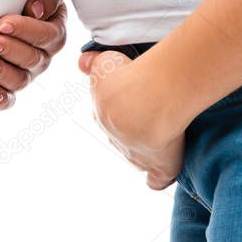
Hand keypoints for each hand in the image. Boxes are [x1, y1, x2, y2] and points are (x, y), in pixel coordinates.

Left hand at [0, 0, 66, 108]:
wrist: (0, 0)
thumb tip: (36, 10)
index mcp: (54, 29)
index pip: (47, 35)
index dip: (25, 31)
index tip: (2, 23)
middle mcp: (43, 54)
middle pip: (33, 59)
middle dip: (10, 50)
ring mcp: (27, 72)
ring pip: (21, 80)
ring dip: (3, 74)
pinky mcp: (9, 85)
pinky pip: (9, 99)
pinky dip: (1, 98)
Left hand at [80, 50, 184, 190]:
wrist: (142, 105)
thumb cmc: (126, 79)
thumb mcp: (104, 62)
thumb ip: (93, 62)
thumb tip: (83, 63)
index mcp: (102, 111)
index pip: (105, 112)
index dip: (117, 105)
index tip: (129, 98)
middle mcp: (115, 135)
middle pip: (119, 133)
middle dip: (128, 125)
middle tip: (146, 111)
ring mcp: (135, 154)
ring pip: (136, 154)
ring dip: (144, 146)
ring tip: (159, 134)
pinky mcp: (159, 167)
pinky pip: (156, 179)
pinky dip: (156, 179)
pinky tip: (159, 175)